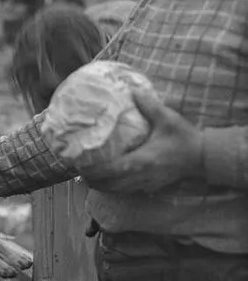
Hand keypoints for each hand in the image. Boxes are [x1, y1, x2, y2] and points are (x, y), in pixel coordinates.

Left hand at [81, 89, 203, 194]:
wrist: (204, 157)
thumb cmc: (184, 138)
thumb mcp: (166, 118)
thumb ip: (148, 104)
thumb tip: (132, 89)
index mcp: (140, 161)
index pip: (109, 171)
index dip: (91, 170)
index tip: (77, 164)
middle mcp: (139, 176)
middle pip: (107, 185)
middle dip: (90, 180)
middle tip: (77, 169)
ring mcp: (145, 184)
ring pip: (116, 191)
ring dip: (100, 185)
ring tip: (88, 176)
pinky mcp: (150, 187)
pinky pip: (126, 190)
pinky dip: (113, 187)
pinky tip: (108, 179)